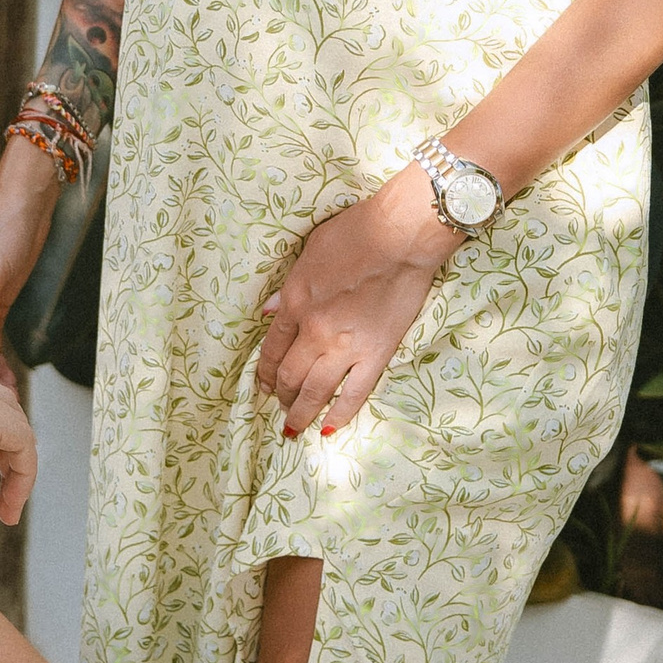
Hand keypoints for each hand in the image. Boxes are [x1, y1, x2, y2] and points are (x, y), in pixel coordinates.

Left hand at [256, 166, 455, 436]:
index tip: (262, 386)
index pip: (271, 350)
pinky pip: (355, 393)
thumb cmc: (355, 233)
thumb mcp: (308, 253)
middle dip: (280, 396)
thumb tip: (270, 313)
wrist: (400, 235)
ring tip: (294, 426)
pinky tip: (330, 429)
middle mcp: (315, 331)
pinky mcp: (377, 353)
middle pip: (289, 375)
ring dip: (301, 413)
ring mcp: (346, 346)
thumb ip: (288, 288)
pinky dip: (340, 415)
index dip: (264, 373)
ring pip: (316, 392)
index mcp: (295, 303)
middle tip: (278, 407)